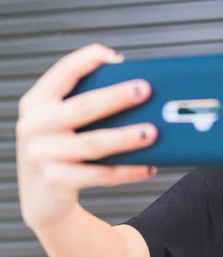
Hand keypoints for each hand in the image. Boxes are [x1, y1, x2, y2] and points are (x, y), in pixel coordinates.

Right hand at [17, 44, 157, 230]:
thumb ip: (85, 103)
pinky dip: (127, 171)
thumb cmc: (61, 151)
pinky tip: (148, 165)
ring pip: (93, 143)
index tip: (117, 58)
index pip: (62, 72)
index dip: (88, 60)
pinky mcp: (56, 181)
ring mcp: (42, 154)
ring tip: (153, 132)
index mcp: (37, 102)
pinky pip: (100, 175)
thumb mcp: (62, 122)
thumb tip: (136, 90)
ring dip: (127, 137)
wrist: (42, 198)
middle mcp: (35, 125)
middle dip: (117, 97)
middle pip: (82, 107)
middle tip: (146, 90)